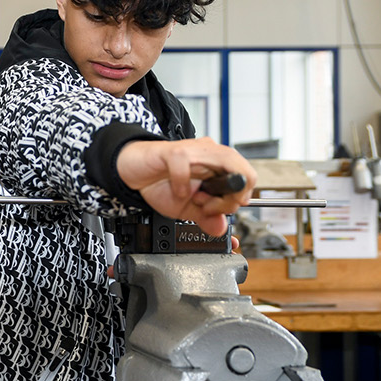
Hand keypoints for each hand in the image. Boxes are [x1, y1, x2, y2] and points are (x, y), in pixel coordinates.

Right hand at [116, 138, 255, 236]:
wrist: (132, 170)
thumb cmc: (159, 182)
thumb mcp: (186, 208)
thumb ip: (206, 218)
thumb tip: (222, 229)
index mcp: (218, 165)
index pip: (248, 177)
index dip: (239, 199)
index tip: (219, 211)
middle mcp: (210, 153)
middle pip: (242, 171)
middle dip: (230, 199)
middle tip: (209, 209)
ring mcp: (193, 150)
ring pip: (224, 162)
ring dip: (212, 193)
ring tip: (197, 201)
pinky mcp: (172, 152)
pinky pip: (185, 167)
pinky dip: (183, 186)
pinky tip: (177, 192)